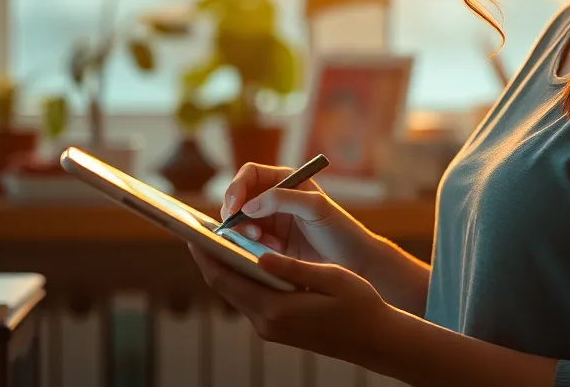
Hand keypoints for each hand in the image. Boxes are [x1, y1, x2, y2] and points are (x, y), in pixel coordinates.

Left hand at [188, 244, 394, 363]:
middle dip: (211, 257)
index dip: (206, 253)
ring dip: (227, 267)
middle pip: (225, 286)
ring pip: (236, 293)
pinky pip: (251, 299)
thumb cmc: (360, 305)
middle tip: (202, 229)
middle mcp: (267, 323)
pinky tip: (248, 259)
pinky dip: (243, 278)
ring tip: (221, 238)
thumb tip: (259, 255)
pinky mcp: (278, 329)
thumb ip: (291, 268)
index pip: (226, 278)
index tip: (192, 231)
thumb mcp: (329, 277)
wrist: (376, 340)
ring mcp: (271, 329)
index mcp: (276, 309)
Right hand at [221, 163, 381, 275]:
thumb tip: (248, 206)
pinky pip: (247, 243)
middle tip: (251, 233)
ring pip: (240, 223)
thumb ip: (282, 199)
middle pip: (238, 199)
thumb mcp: (315, 207)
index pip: (249, 175)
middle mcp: (274, 199)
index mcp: (285, 181)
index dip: (236, 188)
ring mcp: (271, 223)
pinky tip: (275, 252)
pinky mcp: (270, 245)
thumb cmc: (340, 230)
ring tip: (263, 243)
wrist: (354, 263)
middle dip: (236, 215)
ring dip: (244, 234)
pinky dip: (252, 247)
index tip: (234, 209)